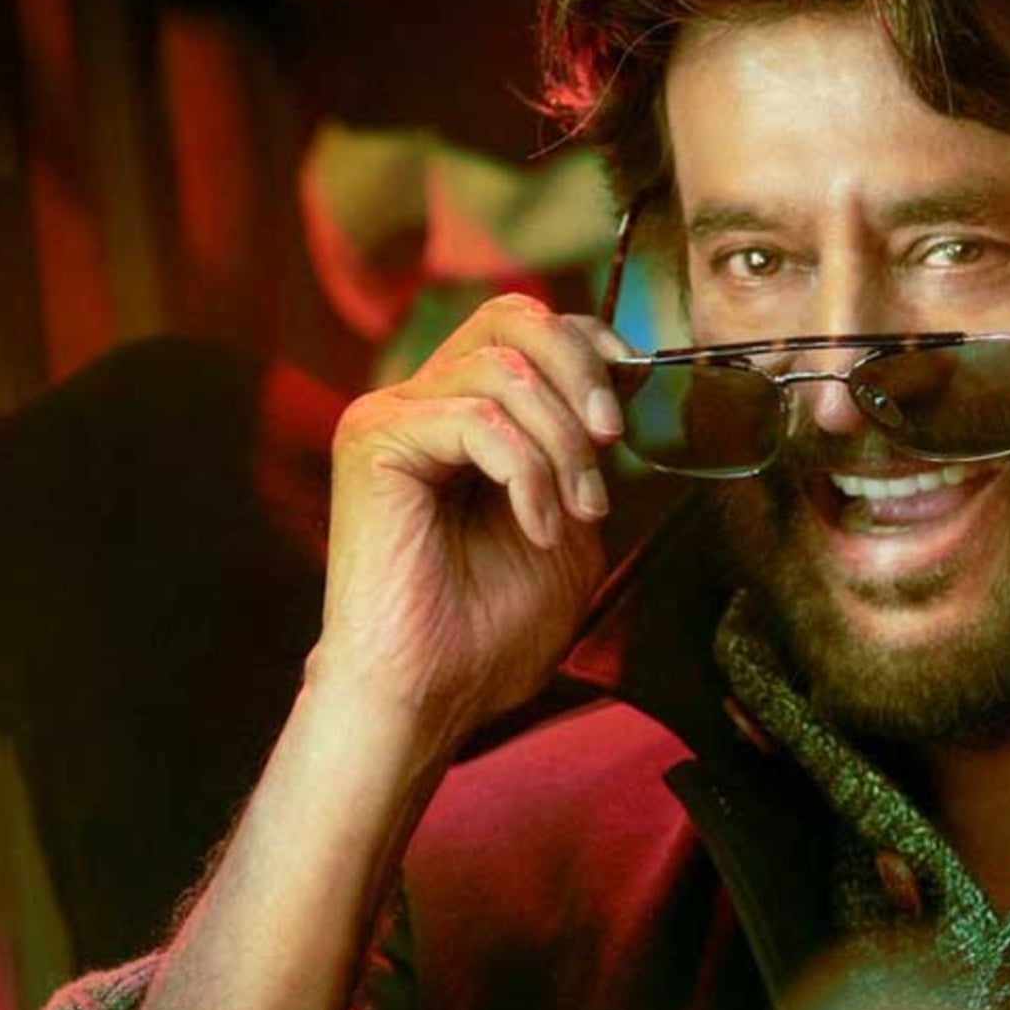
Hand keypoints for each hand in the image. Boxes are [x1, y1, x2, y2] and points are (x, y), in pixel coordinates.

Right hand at [314, 294, 630, 744]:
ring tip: (575, 510)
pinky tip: (536, 527)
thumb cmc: (493, 627)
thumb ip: (586, 450)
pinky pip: (478, 421)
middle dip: (580, 369)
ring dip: (561, 442)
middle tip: (609, 438)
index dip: (589, 340)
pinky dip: (526, 473)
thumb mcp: (571, 518)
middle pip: (511, 316)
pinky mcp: (375, 443)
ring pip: (503, 370)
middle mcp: (422, 401)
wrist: (433, 693)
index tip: (634, 383)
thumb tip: (622, 379)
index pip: (527, 327)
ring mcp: (393, 417)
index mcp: (466, 414)